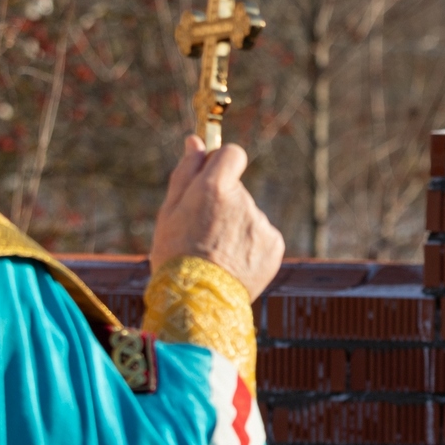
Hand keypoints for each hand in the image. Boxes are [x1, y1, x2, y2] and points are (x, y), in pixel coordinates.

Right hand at [150, 135, 284, 300]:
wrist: (197, 301)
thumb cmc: (175, 254)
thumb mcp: (170, 211)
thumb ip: (186, 173)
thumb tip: (196, 142)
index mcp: (215, 187)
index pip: (232, 154)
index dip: (222, 165)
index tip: (213, 178)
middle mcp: (244, 201)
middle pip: (237, 192)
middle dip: (223, 206)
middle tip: (203, 234)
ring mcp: (261, 224)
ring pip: (248, 217)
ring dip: (236, 229)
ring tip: (216, 255)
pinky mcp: (275, 245)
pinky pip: (261, 237)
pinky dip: (250, 248)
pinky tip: (233, 265)